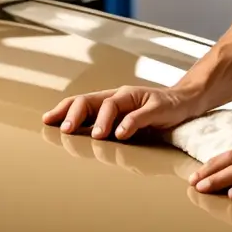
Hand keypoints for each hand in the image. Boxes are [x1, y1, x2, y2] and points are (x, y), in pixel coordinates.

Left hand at [42, 84, 201, 140]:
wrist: (184, 101)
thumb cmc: (150, 113)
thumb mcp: (123, 118)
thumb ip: (103, 124)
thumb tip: (75, 135)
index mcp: (110, 99)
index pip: (81, 101)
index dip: (63, 109)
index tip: (47, 121)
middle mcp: (120, 96)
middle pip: (92, 99)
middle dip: (76, 114)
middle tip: (67, 131)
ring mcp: (138, 100)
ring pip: (114, 104)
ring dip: (102, 120)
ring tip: (96, 135)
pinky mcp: (157, 106)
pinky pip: (141, 114)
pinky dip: (130, 124)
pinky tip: (122, 134)